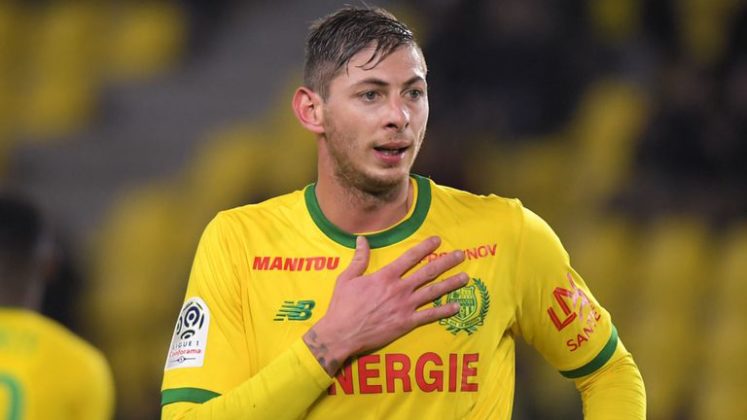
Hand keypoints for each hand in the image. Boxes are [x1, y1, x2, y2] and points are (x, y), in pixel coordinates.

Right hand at [304, 235, 467, 375]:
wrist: (342, 333)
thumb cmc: (343, 306)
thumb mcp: (347, 278)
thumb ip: (359, 259)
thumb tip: (362, 240)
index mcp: (385, 276)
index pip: (410, 257)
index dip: (425, 247)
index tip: (438, 241)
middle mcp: (399, 289)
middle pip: (428, 272)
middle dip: (446, 262)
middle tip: (460, 255)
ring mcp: (405, 306)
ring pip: (433, 292)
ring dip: (451, 284)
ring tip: (465, 277)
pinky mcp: (406, 323)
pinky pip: (429, 316)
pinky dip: (444, 311)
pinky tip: (457, 306)